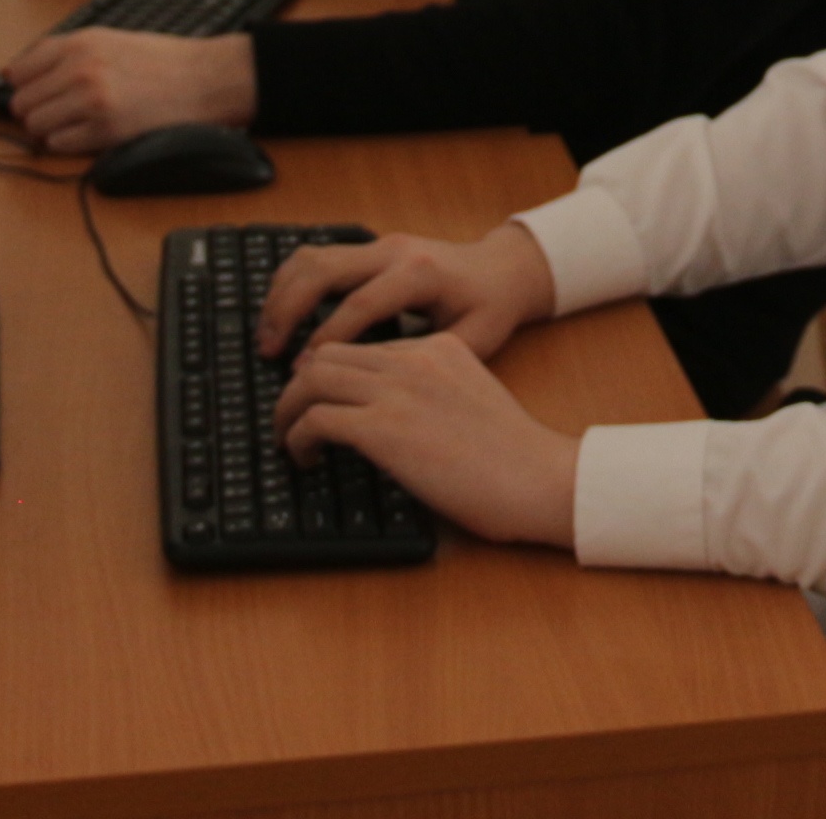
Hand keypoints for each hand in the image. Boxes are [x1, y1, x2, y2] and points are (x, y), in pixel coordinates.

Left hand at [0, 25, 250, 150]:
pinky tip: (90, 132)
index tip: (34, 93)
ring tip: (76, 122)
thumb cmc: (161, 61)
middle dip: (36, 110)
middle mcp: (80, 70)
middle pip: (22, 102)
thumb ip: (64, 53)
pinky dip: (68, 144)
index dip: (24, 86)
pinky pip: (58, 146)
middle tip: (60, 111)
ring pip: (35, 126)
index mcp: (79, 43)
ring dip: (50, 130)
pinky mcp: (104, 132)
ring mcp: (91, 102)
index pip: (19, 71)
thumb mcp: (109, 39)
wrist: (204, 79)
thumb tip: (15, 74)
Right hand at [258, 224, 558, 364]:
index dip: (328, 340)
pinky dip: (292, 283)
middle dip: (288, 311)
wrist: (503, 269)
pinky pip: (318, 257)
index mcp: (420, 275)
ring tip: (266, 337)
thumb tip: (375, 392)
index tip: (303, 373)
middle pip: (323, 270)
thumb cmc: (491, 308)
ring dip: (281, 295)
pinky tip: (282, 316)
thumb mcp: (473, 341)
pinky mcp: (369, 247)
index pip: (360, 305)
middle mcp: (394, 252)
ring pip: (312, 257)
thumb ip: (426, 361)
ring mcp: (378, 244)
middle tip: (268, 351)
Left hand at [274, 333, 580, 549]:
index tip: (319, 401)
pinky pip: (316, 420)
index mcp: (437, 348)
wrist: (538, 478)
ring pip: (310, 379)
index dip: (331, 376)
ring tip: (288, 439)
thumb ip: (430, 393)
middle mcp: (414, 359)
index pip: (362, 348)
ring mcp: (398, 391)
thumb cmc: (513, 457)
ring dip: (288, 410)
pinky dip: (298, 439)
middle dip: (297, 387)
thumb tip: (384, 417)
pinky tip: (306, 459)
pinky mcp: (384, 429)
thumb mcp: (470, 400)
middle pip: (326, 354)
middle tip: (291, 418)